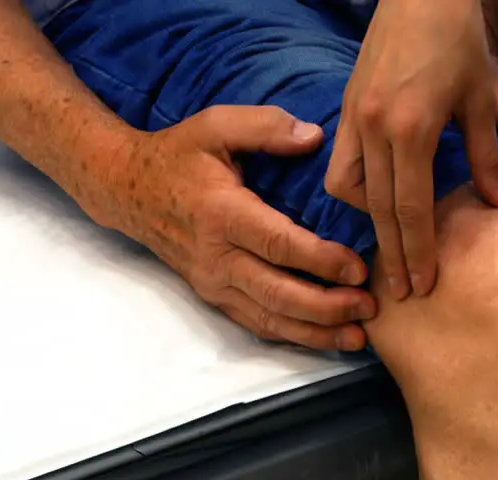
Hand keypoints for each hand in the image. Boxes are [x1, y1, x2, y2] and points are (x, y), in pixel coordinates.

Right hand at [88, 105, 375, 350]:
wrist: (129, 189)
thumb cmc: (179, 155)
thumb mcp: (215, 125)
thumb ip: (265, 127)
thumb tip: (314, 136)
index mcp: (221, 213)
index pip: (278, 244)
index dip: (321, 260)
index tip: (358, 269)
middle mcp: (216, 256)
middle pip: (277, 292)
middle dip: (326, 307)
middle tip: (368, 307)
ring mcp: (213, 282)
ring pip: (268, 317)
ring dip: (315, 331)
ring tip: (358, 335)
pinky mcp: (214, 297)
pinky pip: (256, 323)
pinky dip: (293, 335)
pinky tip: (326, 337)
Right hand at [326, 0, 497, 299]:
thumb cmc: (461, 45)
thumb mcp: (486, 100)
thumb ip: (488, 155)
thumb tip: (494, 202)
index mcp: (412, 128)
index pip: (411, 208)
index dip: (418, 252)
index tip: (423, 285)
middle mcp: (375, 127)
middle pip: (378, 209)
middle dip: (391, 254)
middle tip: (401, 293)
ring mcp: (354, 117)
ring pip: (351, 189)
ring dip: (369, 223)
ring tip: (390, 250)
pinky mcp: (346, 108)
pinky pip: (340, 164)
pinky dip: (355, 190)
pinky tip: (377, 202)